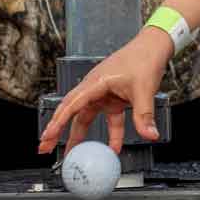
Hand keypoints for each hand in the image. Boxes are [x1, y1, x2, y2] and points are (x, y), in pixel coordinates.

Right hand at [38, 29, 172, 155]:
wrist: (153, 47)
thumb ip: (144, 115)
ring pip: (86, 117)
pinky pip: (108, 119)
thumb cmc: (143, 58)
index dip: (58, 122)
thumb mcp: (144, 89)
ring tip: (73, 153)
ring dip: (80, 135)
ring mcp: (103, 93)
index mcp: (95, 82)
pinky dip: (110, 134)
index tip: (48, 136)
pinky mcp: (113, 98)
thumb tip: (149, 134)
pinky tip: (113, 147)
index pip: (71, 105)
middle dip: (58, 130)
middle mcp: (95, 88)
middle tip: (46, 146)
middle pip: (71, 112)